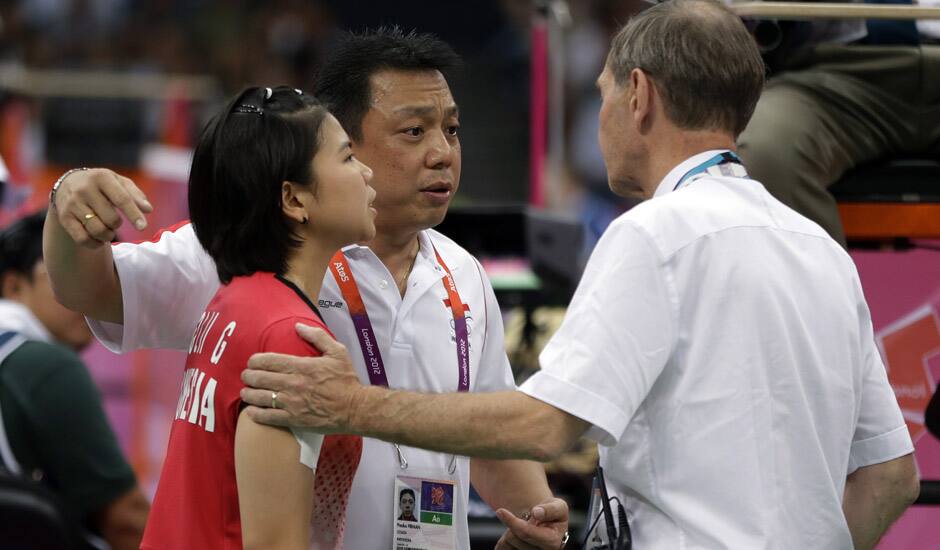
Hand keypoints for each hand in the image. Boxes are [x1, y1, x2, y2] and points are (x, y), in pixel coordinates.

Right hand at [52, 168, 151, 247]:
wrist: (68, 184)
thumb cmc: (102, 185)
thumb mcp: (120, 183)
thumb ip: (136, 195)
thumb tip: (148, 210)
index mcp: (101, 177)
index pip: (122, 199)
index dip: (134, 214)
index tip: (143, 227)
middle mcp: (84, 189)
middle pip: (111, 219)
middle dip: (117, 225)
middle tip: (115, 222)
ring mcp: (72, 204)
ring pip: (97, 230)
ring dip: (108, 236)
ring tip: (108, 230)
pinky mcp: (64, 218)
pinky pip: (82, 239)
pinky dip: (95, 244)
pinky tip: (99, 240)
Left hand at [240, 324, 364, 431]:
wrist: (355, 408)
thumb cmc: (347, 380)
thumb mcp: (337, 352)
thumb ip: (317, 337)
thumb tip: (298, 326)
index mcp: (303, 366)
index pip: (270, 361)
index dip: (255, 361)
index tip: (252, 362)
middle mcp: (294, 384)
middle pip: (261, 378)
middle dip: (248, 376)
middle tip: (246, 376)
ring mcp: (293, 403)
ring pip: (261, 397)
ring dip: (249, 394)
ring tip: (246, 392)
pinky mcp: (294, 419)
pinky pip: (269, 417)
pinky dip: (256, 414)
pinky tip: (251, 411)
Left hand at [495, 498, 569, 549]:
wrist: (548, 525)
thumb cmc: (553, 515)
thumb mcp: (558, 506)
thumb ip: (550, 509)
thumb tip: (537, 513)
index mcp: (553, 543)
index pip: (526, 533)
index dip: (513, 522)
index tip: (500, 511)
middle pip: (514, 538)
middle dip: (515, 524)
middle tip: (524, 518)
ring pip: (507, 543)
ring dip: (511, 531)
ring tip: (524, 527)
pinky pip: (502, 548)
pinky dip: (506, 539)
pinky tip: (517, 536)